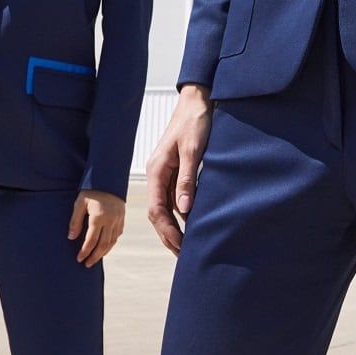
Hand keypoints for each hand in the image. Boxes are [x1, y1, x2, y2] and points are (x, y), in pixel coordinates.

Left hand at [69, 191, 125, 265]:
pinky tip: (105, 247)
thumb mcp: (79, 203)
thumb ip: (75, 221)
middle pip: (103, 245)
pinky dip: (111, 243)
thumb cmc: (91, 190)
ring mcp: (118, 219)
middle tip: (87, 264)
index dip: (85, 252)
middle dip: (94, 256)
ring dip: (103, 252)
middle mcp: (110, 220)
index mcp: (99, 217)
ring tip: (95, 259)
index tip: (79, 259)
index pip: (91, 240)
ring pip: (112, 241)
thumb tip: (71, 237)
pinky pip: (117, 235)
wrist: (109, 179)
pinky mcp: (122, 218)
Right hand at [145, 84, 212, 254]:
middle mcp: (158, 174)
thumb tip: (184, 210)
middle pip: (158, 212)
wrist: (198, 99)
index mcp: (157, 170)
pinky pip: (175, 197)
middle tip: (184, 254)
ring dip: (175, 226)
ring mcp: (166, 172)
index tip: (181, 246)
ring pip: (166, 206)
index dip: (168, 230)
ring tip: (187, 245)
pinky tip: (192, 222)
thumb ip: (187, 179)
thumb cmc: (195, 121)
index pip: (157, 209)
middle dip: (169, 234)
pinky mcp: (176, 169)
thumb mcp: (192, 149)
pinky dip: (181, 212)